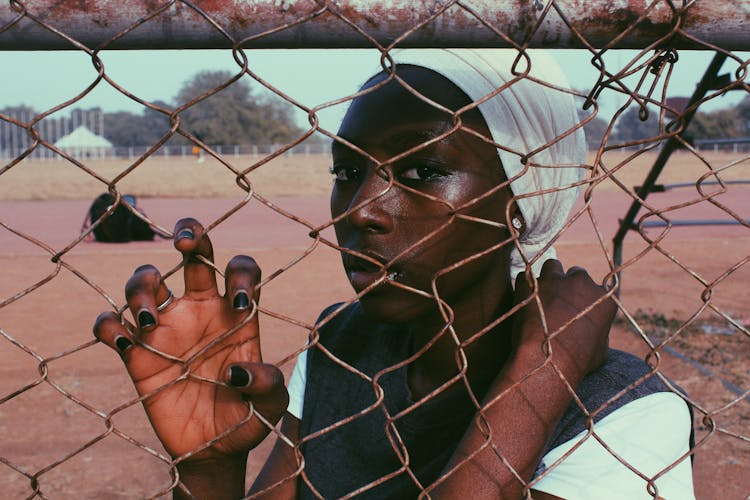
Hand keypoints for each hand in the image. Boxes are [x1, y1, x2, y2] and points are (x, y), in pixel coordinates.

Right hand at [93, 218, 287, 461]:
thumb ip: (267, 386)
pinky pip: (111, 324)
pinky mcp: (136, 354)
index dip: (240, 273)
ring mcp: (166, 328)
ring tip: (150, 321)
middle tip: (185, 243)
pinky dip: (108, 325)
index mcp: (236, 315)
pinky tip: (123, 341)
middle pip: (194, 255)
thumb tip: (236, 371)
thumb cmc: (246, 421)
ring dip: (141, 287)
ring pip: (145, 281)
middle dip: (190, 234)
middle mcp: (201, 311)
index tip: (238, 302)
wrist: (212, 451)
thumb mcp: (269, 407)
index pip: (240, 270)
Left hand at [512, 259, 614, 379]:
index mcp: (603, 296)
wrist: (546, 362)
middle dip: (567, 284)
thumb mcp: (601, 350)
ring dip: (548, 277)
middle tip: (557, 301)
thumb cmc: (576, 362)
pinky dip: (525, 285)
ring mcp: (554, 279)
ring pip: (551, 266)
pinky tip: (524, 299)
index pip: (594, 286)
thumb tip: (596, 331)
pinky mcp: (530, 283)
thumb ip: (599, 331)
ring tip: (541, 295)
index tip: (576, 304)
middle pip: (575, 273)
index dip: (584, 295)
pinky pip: (527, 276)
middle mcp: (580, 281)